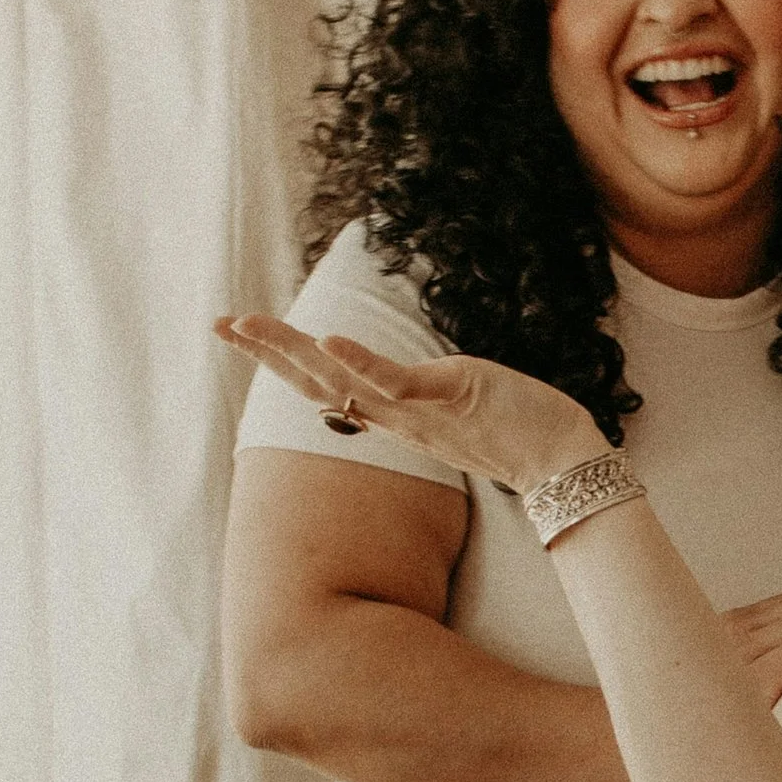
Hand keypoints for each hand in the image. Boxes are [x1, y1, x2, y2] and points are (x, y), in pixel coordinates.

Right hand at [217, 316, 598, 494]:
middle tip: (219, 322)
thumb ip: (419, 397)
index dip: (280, 362)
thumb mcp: (453, 410)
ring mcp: (418, 410)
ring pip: (342, 381)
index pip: (325, 386)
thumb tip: (393, 385)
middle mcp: (395, 416)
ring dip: (292, 353)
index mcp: (393, 415)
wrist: (562, 459)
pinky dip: (361, 364)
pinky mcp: (449, 396)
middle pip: (317, 383)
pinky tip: (328, 340)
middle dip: (266, 353)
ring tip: (249, 324)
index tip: (237, 333)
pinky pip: (396, 383)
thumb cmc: (514, 429)